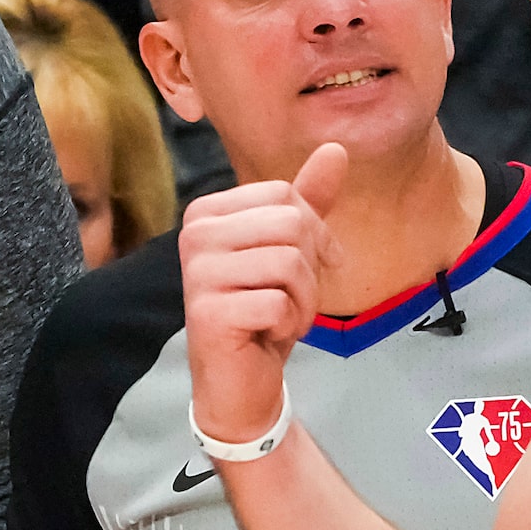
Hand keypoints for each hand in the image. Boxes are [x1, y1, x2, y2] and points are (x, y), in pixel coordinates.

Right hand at [178, 142, 349, 442]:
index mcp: (208, 212)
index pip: (286, 195)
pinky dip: (288, 324)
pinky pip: (278, 303)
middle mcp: (194, 235)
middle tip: (290, 299)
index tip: (303, 268)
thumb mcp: (291, 250)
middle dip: (309, 270)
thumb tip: (336, 148)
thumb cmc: (263, 311)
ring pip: (289, 263)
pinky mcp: (208, 313)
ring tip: (279, 317)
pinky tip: (265, 335)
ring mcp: (197, 274)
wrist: (239, 381)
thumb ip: (309, 200)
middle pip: (291, 224)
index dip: (313, 233)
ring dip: (302, 301)